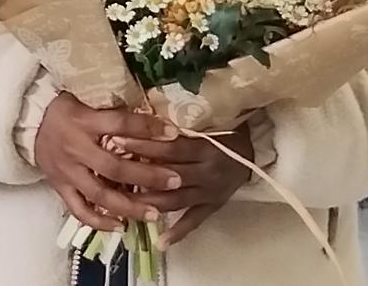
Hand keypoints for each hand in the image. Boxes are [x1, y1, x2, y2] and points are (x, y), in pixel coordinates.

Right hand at [33, 94, 180, 232]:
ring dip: (129, 207)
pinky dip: (100, 222)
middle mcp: (76, 149)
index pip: (119, 124)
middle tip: (175, 180)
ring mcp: (67, 172)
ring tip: (155, 214)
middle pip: (114, 167)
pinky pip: (79, 210)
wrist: (29, 122)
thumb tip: (153, 115)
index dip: (147, 129)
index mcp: (84, 121)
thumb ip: (115, 110)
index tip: (173, 134)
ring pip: (99, 195)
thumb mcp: (88, 98)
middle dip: (147, 176)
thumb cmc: (65, 108)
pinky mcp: (60, 187)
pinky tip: (121, 227)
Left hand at [115, 125, 255, 246]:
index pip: (170, 148)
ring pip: (176, 200)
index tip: (117, 139)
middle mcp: (207, 172)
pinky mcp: (213, 206)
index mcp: (206, 148)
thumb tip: (141, 127)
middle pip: (169, 174)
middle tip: (112, 167)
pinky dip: (178, 232)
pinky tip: (160, 241)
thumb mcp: (206, 126)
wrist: (255, 152)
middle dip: (139, 171)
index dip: (144, 145)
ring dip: (150, 201)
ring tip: (124, 201)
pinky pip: (194, 221)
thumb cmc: (225, 132)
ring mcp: (209, 192)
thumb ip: (179, 131)